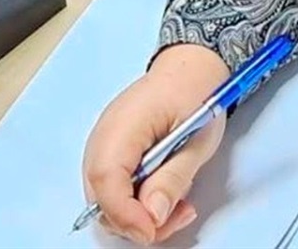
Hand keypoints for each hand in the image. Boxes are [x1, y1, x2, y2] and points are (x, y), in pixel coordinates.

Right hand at [82, 45, 232, 242]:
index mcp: (124, 125)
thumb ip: (172, 179)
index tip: (152, 230)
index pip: (106, 178)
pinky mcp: (113, 153)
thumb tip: (152, 216)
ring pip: (107, 199)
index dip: (125, 213)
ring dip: (139, 215)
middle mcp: (105, 137)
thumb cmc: (195, 94)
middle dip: (134, 220)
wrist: (190, 68)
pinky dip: (137, 202)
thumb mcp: (196, 140)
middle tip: (174, 217)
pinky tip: (165, 196)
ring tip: (178, 207)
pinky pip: (116, 189)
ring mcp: (105, 145)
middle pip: (101, 197)